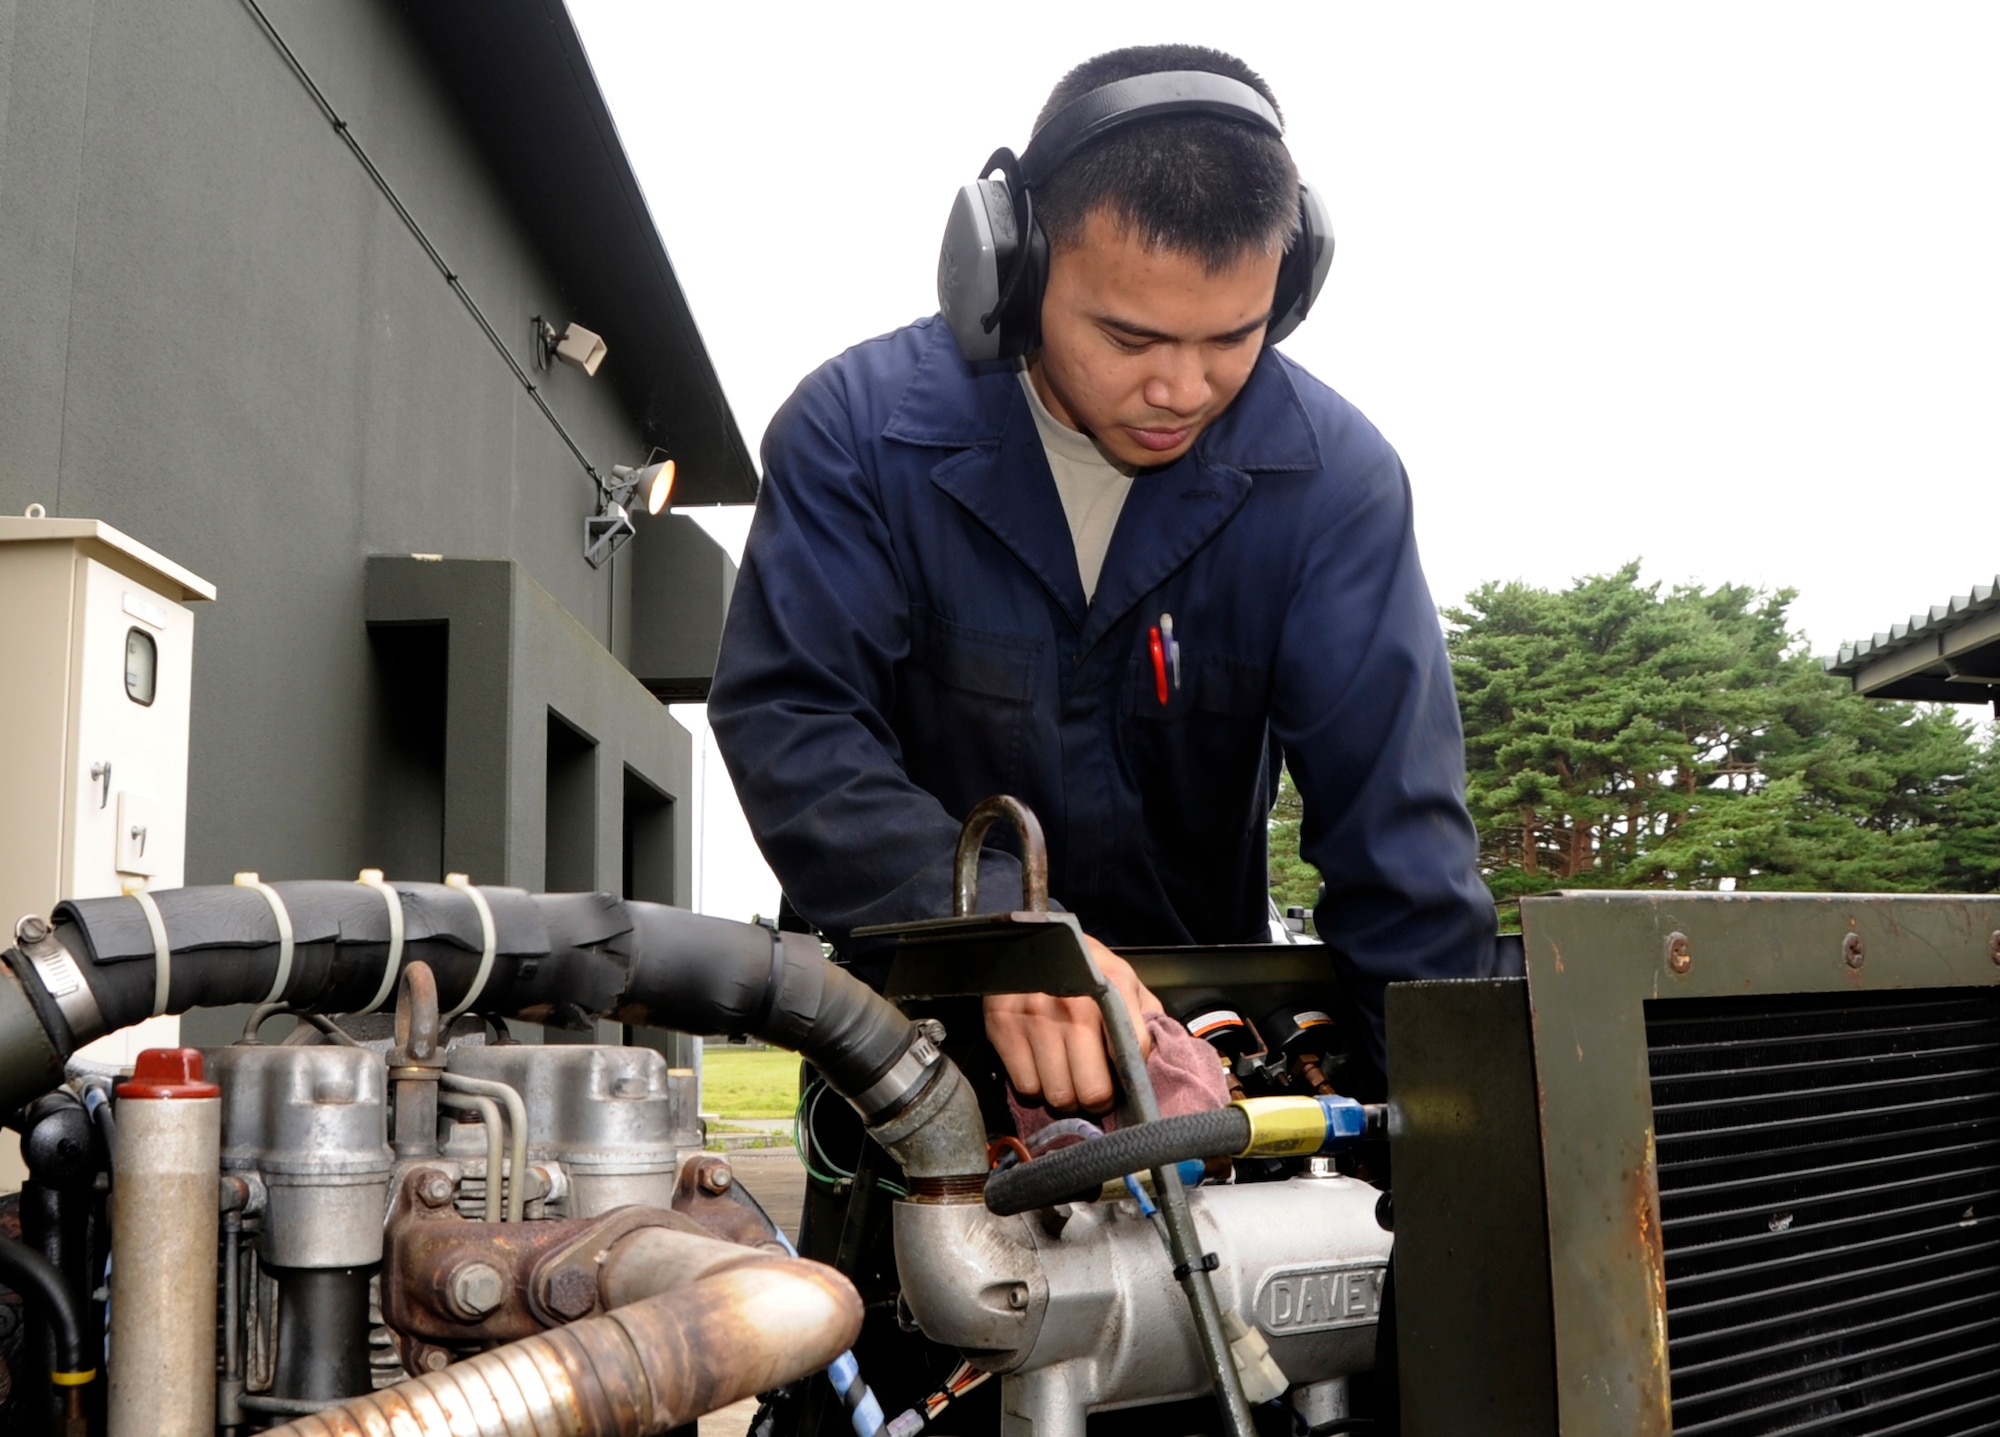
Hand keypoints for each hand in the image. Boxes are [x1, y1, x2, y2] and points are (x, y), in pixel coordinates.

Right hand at [984, 935, 1163, 1111]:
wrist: (1033, 937)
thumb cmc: (1086, 968)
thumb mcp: (1126, 982)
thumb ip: (1146, 1022)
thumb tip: (1152, 1068)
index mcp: (1111, 991)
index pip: (1130, 1061)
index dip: (1129, 1083)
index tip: (1123, 1087)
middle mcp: (1071, 1006)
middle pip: (1090, 1091)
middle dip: (1096, 1098)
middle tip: (1093, 1088)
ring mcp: (1033, 1017)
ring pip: (1057, 1095)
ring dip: (1064, 1094)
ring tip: (1066, 1074)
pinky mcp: (1002, 1025)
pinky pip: (1025, 1086)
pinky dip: (1035, 1085)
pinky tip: (1041, 1065)